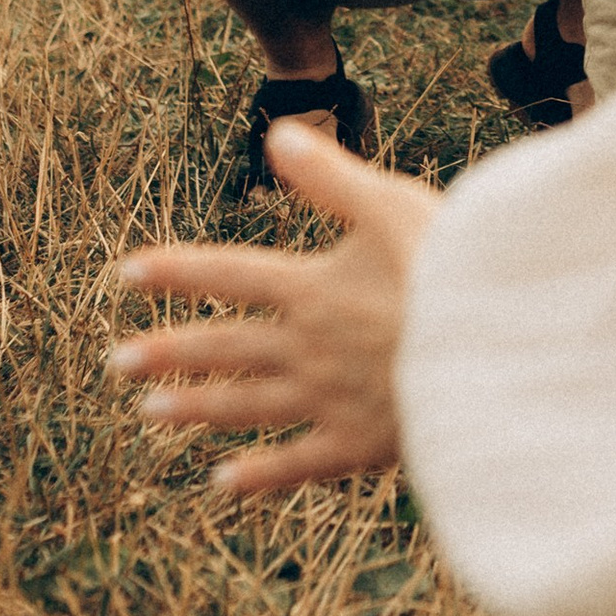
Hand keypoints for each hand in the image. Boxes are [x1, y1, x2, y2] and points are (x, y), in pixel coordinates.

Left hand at [107, 118, 428, 495]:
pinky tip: (223, 483)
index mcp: (312, 288)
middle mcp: (306, 347)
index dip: (177, 271)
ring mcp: (327, 399)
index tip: (128, 273)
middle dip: (169, 351)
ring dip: (197, 406)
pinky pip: (297, 462)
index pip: (229, 274)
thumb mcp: (393, 206)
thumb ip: (331, 176)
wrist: (498, 353)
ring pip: (247, 404)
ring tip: (150, 412)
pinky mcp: (357, 443)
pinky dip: (260, 473)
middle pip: (225, 347)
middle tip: (118, 361)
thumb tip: (275, 132)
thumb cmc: (454, 272)